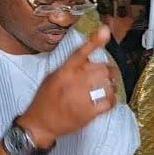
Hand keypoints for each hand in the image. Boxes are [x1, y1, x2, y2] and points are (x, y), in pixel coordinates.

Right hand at [18, 26, 118, 147]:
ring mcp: (82, 97)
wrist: (40, 124)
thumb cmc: (46, 99)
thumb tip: (88, 59)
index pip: (80, 53)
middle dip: (109, 71)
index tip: (105, 31)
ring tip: (109, 88)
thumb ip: (70, 68)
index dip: (94, 41)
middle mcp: (74, 82)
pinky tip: (111, 99)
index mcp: (64, 72)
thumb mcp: (53, 78)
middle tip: (109, 75)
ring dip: (111, 85)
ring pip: (107, 84)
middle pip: (101, 69)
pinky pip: (109, 102)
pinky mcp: (89, 112)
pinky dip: (113, 99)